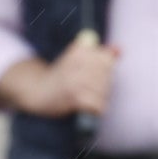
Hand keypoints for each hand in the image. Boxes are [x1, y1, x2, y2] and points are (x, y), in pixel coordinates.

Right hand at [0, 34, 119, 117]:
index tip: (95, 73)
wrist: (38, 91)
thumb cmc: (63, 75)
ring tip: (88, 97)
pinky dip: (96, 108)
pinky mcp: (73, 96)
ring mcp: (75, 79)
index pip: (107, 59)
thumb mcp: (79, 59)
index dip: (106, 68)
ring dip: (99, 97)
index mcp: (79, 50)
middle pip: (107, 74)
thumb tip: (119, 49)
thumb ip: (101, 54)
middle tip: (91, 89)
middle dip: (104, 84)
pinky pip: (97, 104)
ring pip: (104, 89)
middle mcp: (76, 62)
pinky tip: (88, 107)